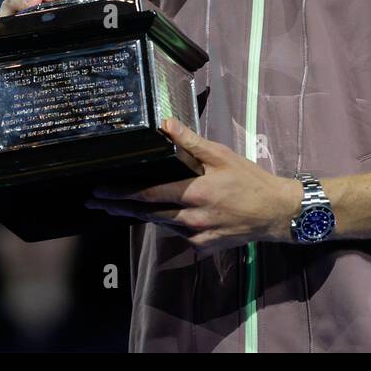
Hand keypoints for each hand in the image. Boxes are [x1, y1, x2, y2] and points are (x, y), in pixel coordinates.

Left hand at [85, 118, 303, 256]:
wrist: (276, 212)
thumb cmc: (249, 179)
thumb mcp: (222, 155)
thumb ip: (190, 143)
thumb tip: (165, 124)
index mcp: (194, 192)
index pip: (147, 195)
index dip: (121, 194)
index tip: (99, 192)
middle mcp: (191, 218)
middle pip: (146, 214)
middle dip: (119, 207)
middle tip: (95, 203)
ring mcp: (196, 236)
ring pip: (160, 224)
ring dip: (139, 215)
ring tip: (117, 207)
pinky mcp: (203, 247)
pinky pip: (177, 234)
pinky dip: (167, 223)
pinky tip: (158, 215)